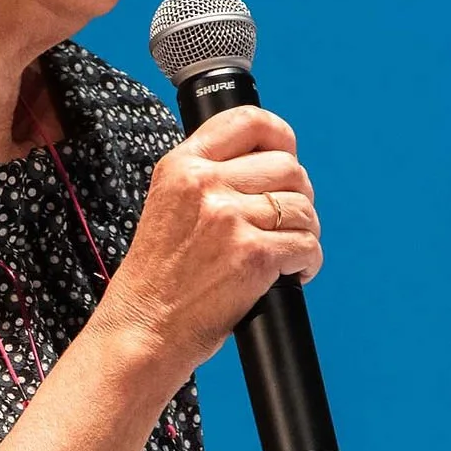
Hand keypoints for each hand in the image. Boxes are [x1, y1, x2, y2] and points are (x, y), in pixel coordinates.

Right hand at [98, 106, 321, 386]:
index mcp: (181, 166)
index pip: (246, 121)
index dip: (280, 135)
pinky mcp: (253, 255)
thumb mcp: (167, 206)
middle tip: (285, 222)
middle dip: (297, 195)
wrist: (142, 330)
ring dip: (305, 232)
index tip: (287, 153)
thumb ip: (206, 179)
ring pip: (302, 207)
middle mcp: (205, 184)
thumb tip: (267, 166)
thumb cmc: (157, 279)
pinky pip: (307, 244)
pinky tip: (290, 274)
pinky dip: (308, 262)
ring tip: (287, 252)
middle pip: (287, 167)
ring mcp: (229, 219)